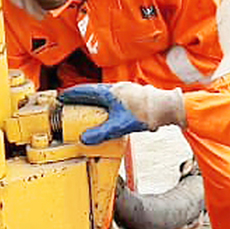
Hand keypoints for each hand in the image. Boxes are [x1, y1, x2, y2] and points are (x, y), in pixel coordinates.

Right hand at [59, 82, 185, 144]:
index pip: (85, 90)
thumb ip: (101, 133)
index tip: (62, 97)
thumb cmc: (146, 113)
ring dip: (92, 101)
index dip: (72, 94)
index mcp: (111, 92)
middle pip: (93, 91)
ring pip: (103, 95)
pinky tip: (106, 113)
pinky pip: (112, 99)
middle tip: (69, 103)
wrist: (167, 108)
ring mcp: (125, 91)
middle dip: (80, 98)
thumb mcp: (120, 126)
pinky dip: (104, 104)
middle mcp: (117, 88)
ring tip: (85, 109)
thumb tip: (85, 139)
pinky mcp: (132, 97)